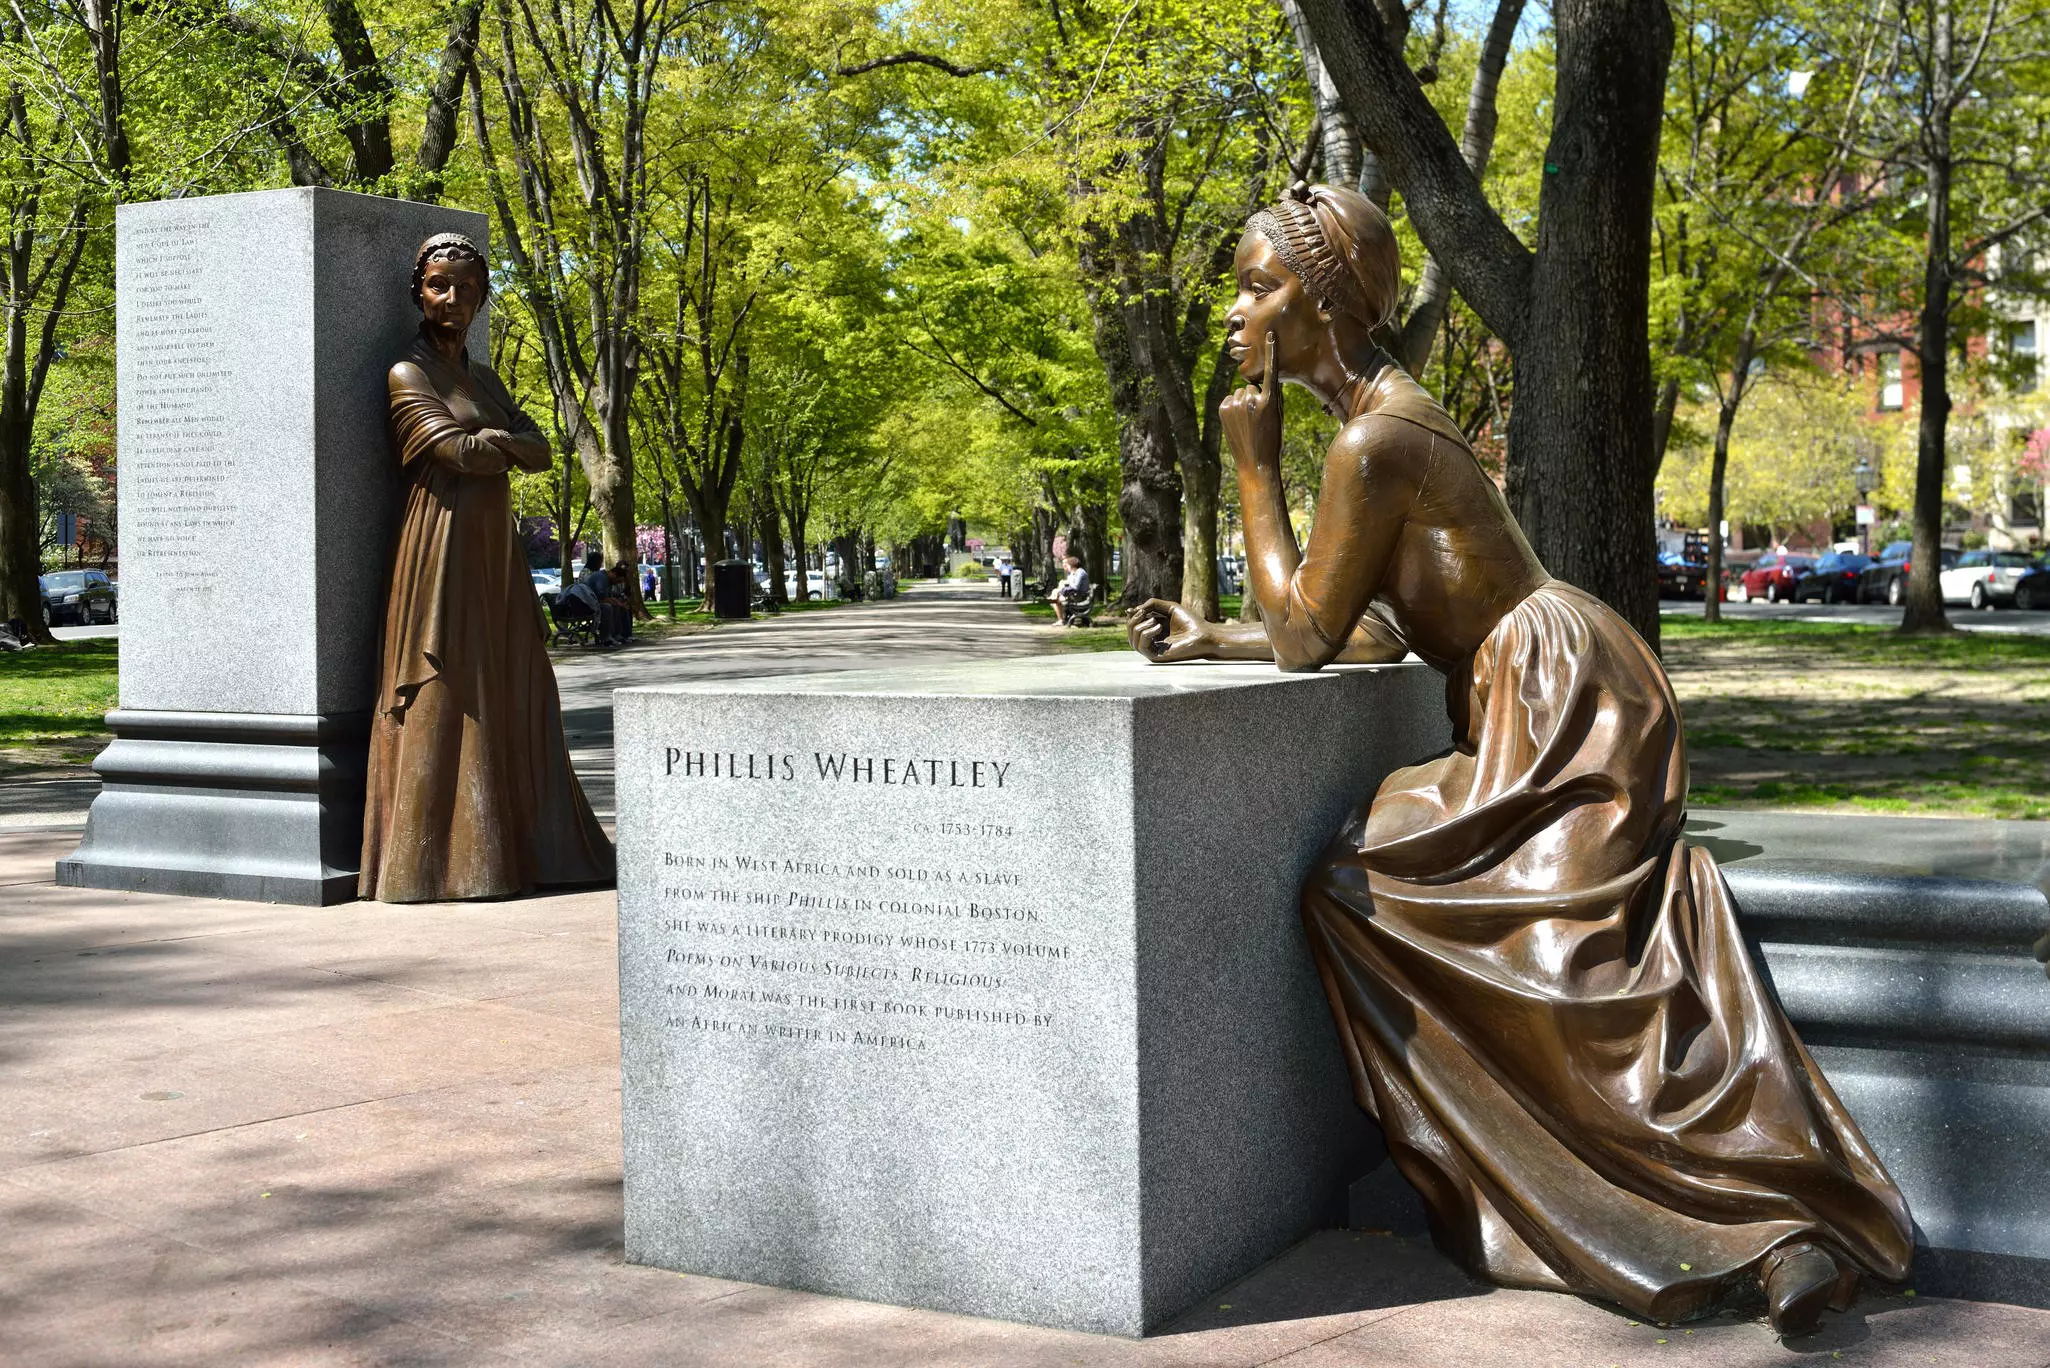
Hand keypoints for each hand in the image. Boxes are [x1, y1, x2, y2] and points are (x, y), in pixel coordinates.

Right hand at [1128, 598, 1214, 662]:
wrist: (1204, 635)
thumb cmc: (1191, 622)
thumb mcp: (1169, 607)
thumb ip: (1152, 605)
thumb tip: (1132, 610)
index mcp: (1154, 630)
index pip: (1134, 624)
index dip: (1132, 615)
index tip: (1138, 609)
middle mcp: (1152, 641)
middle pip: (1131, 633)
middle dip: (1133, 620)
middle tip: (1145, 613)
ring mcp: (1154, 650)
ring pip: (1133, 641)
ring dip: (1139, 627)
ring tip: (1155, 621)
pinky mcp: (1157, 657)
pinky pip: (1141, 647)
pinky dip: (1146, 634)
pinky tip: (1159, 627)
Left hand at [1219, 330, 1281, 468]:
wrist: (1255, 463)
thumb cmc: (1272, 440)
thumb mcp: (1278, 417)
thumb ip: (1272, 397)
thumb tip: (1264, 382)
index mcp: (1269, 401)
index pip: (1271, 371)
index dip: (1271, 351)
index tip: (1270, 335)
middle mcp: (1251, 400)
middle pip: (1252, 387)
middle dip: (1255, 398)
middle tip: (1258, 418)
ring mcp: (1235, 405)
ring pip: (1240, 394)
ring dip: (1243, 403)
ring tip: (1248, 422)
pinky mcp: (1223, 410)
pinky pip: (1229, 400)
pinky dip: (1232, 408)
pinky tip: (1237, 423)